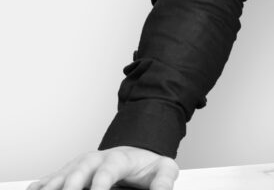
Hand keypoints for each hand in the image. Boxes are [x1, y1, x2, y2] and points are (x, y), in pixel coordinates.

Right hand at [26, 146, 178, 189]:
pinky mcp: (67, 174)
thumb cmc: (146, 166)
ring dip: (52, 187)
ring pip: (60, 175)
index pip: (108, 168)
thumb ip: (164, 181)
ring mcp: (78, 166)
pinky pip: (49, 180)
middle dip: (70, 185)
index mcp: (118, 158)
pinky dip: (41, 187)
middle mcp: (95, 160)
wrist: (135, 155)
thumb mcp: (163, 169)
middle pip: (79, 170)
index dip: (101, 182)